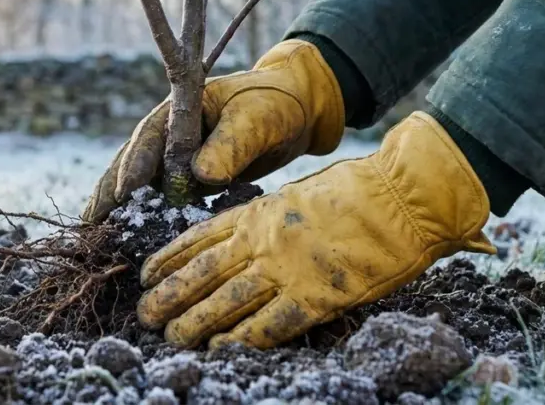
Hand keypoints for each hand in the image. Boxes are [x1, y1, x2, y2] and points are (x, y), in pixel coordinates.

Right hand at [82, 39, 345, 222]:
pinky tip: (131, 242)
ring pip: (137, 185)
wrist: (293, 112)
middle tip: (91, 225)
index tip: (126, 194)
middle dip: (111, 194)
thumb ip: (230, 144)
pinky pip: (159, 200)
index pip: (150, 138)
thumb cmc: (273, 106)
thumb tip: (201, 176)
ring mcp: (172, 157)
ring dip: (121, 210)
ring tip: (97, 238)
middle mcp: (166, 135)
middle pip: (130, 163)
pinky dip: (146, 218)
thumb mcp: (255, 120)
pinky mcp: (183, 179)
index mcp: (178, 110)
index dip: (136, 165)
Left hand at [136, 112, 495, 348]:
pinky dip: (242, 339)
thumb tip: (238, 244)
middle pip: (202, 273)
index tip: (145, 275)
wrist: (400, 197)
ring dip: (194, 322)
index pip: (198, 238)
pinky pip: (270, 324)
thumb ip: (264, 221)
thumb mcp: (295, 196)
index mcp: (256, 212)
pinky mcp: (315, 297)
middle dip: (169, 296)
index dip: (168, 259)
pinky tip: (221, 350)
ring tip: (170, 338)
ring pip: (226, 301)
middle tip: (144, 315)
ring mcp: (287, 269)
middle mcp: (262, 241)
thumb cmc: (354, 193)